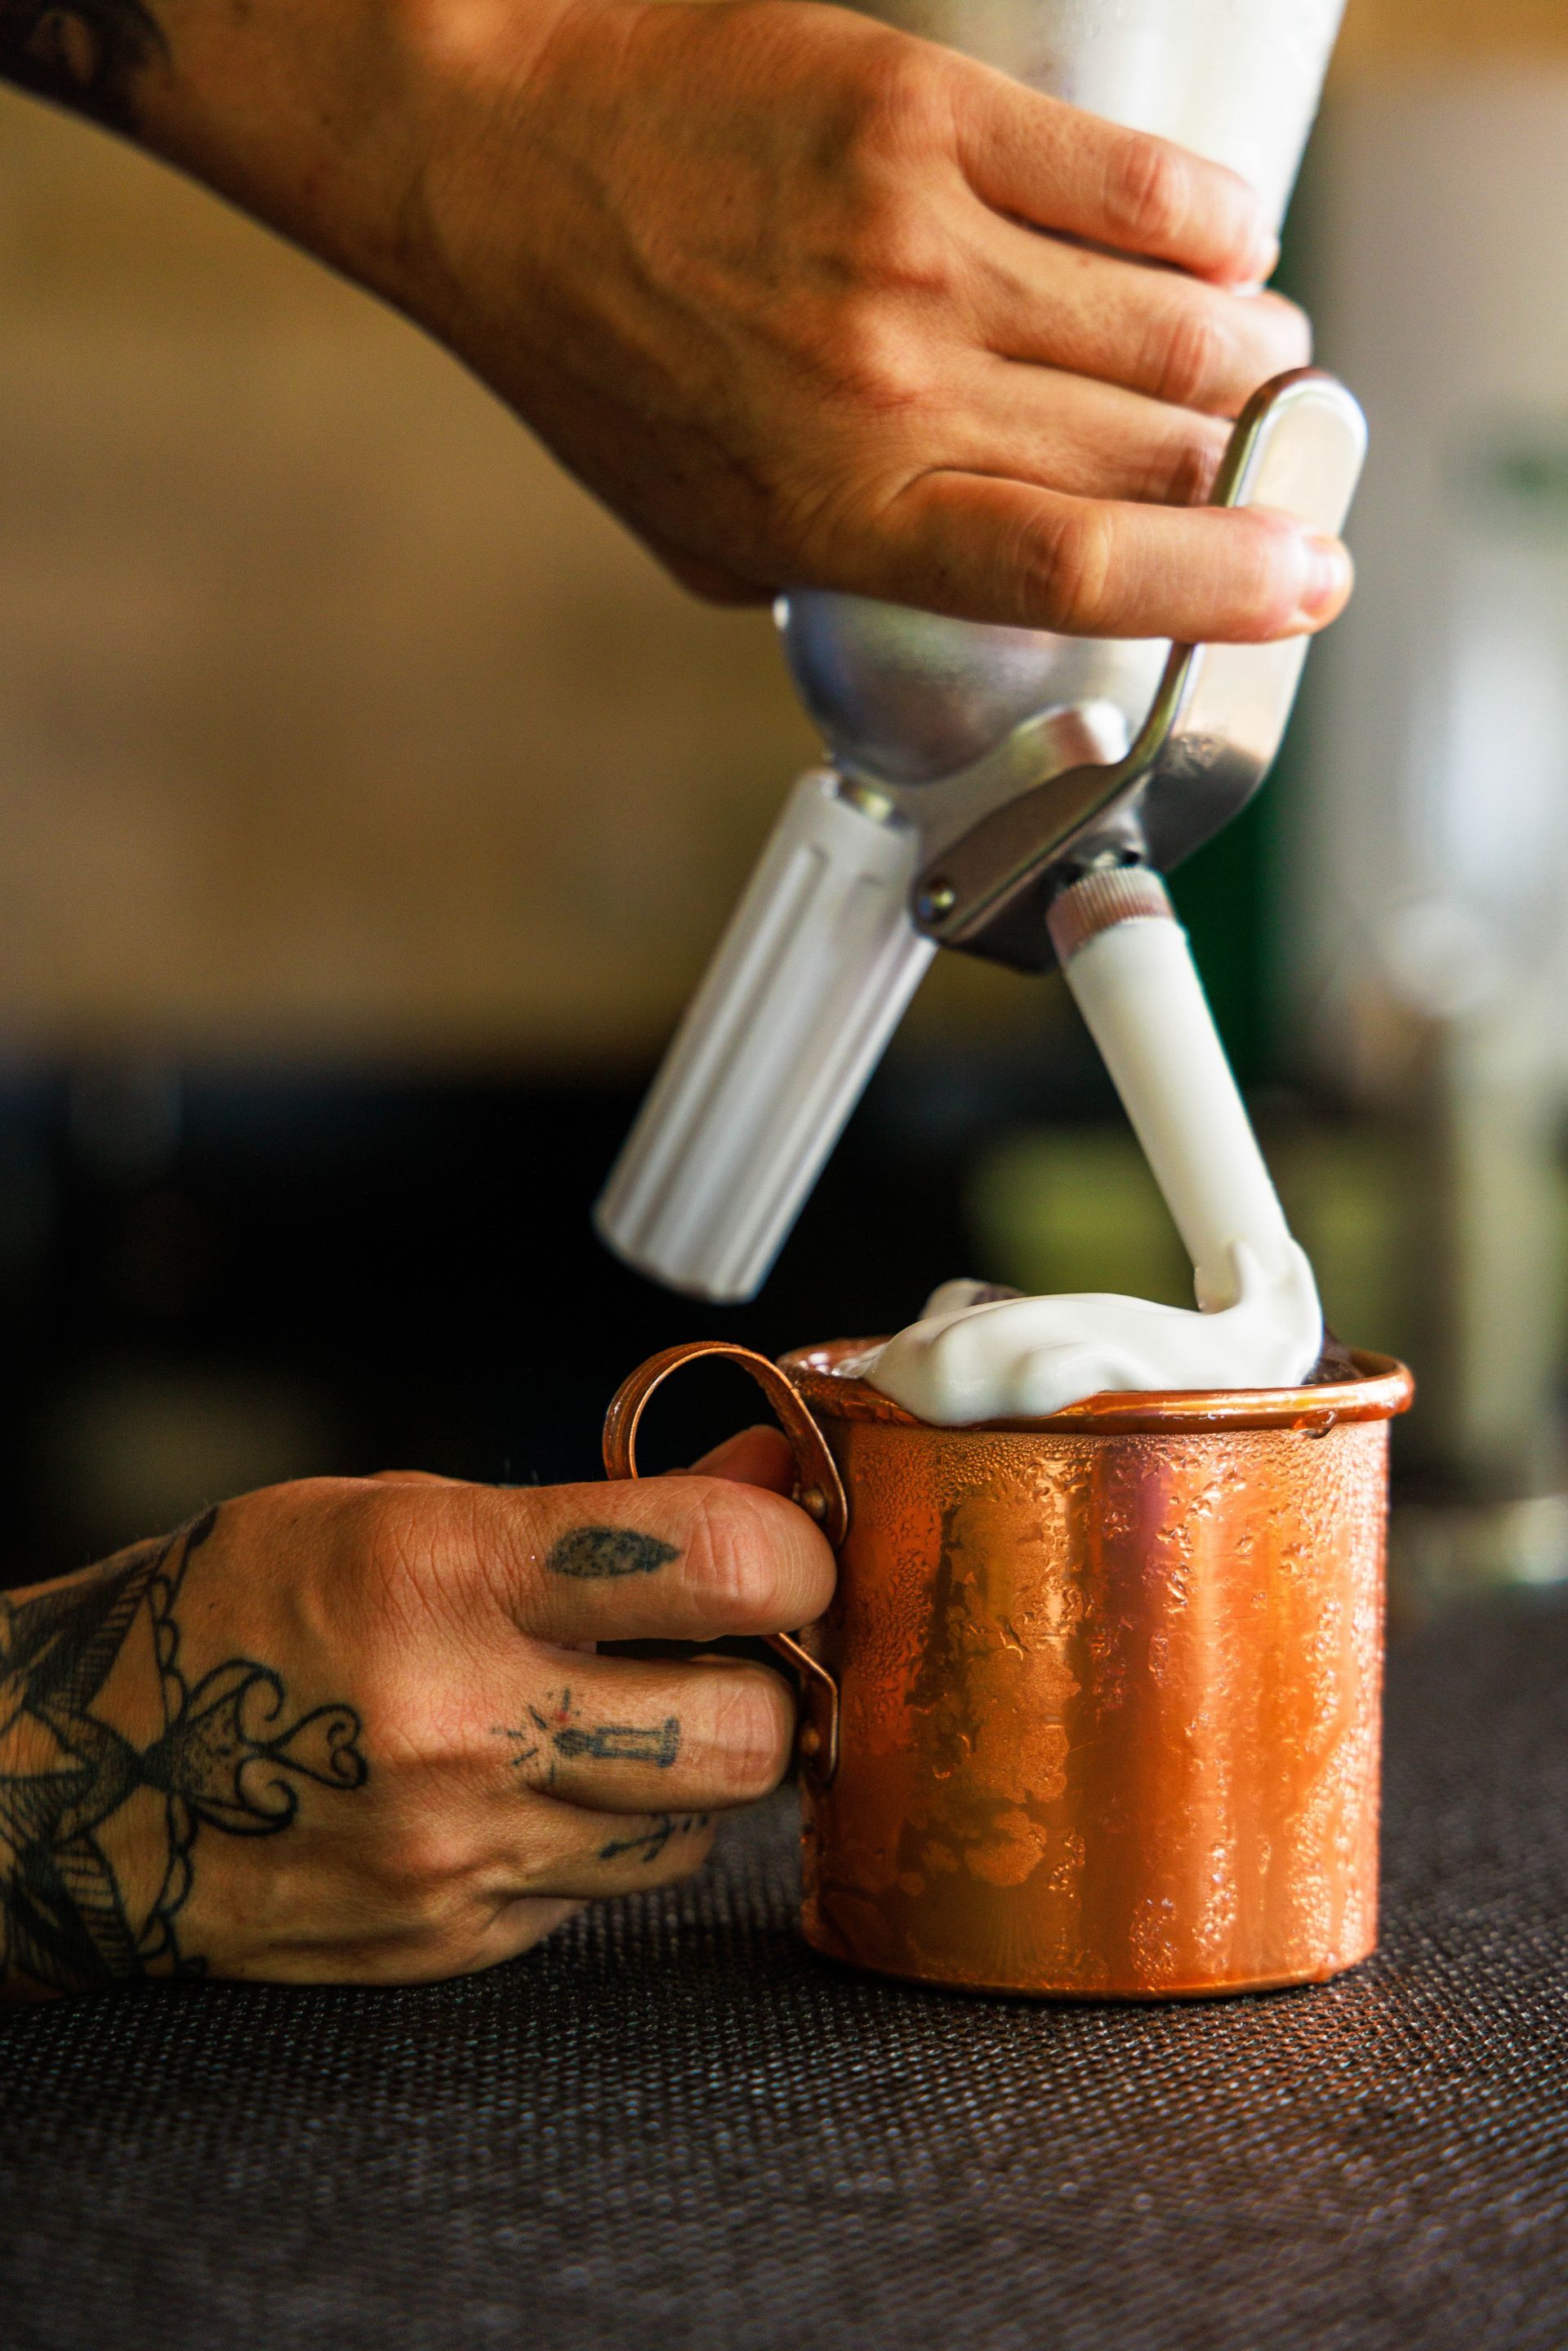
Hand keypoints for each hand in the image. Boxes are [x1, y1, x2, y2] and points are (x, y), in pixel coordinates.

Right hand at [0, 1427, 829, 1994]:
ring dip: (691, 1767)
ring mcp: (459, 1851)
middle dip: (773, 1683)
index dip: (798, 1550)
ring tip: (617, 1710)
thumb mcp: (403, 1505)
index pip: (721, 1563)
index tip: (790, 1545)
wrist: (79, 1781)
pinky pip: (604, 1892)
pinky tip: (534, 1784)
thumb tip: (764, 1483)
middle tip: (731, 1647)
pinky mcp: (455, 1942)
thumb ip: (599, 1510)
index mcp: (444, 1572)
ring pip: (693, 1828)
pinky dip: (601, 1834)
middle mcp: (461, 1722)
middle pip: (751, 1733)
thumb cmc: (238, 1608)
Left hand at [400, 0, 1343, 640]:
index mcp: (843, 513)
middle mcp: (898, 389)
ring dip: (1244, 351)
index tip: (1302, 585)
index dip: (1225, 588)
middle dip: (1244, 470)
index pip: (1085, 572)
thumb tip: (974, 588)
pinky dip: (1210, 223)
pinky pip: (1138, 181)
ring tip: (1244, 354)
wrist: (496, 158)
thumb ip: (847, 574)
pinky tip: (1215, 243)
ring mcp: (923, 247)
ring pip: (1177, 319)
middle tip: (1266, 463)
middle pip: (1156, 451)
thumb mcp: (702, 534)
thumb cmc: (594, 348)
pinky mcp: (932, 116)